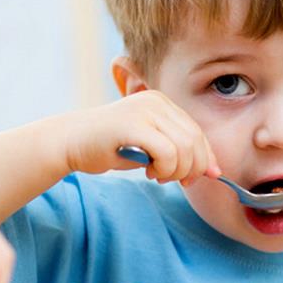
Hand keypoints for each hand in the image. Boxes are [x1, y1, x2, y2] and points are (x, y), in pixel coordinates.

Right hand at [61, 90, 219, 184]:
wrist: (69, 142)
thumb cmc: (108, 147)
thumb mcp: (149, 147)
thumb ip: (177, 153)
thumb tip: (213, 171)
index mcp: (162, 102)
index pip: (197, 132)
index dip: (204, 158)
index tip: (199, 178)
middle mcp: (156, 101)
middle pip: (195, 140)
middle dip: (192, 168)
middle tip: (175, 181)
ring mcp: (144, 110)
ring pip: (184, 148)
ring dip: (175, 171)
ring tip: (157, 175)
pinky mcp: (133, 124)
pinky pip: (167, 152)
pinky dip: (164, 169)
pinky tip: (148, 172)